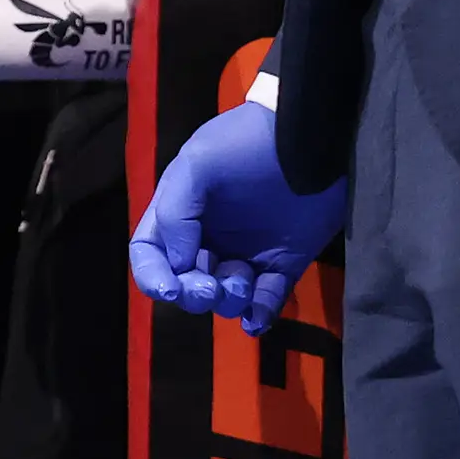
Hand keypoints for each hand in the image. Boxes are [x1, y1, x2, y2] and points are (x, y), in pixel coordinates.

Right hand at [125, 100, 346, 336]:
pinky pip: (264, 304)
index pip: (150, 253)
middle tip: (210, 287)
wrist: (309, 140)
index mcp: (180, 212)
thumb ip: (175, 212)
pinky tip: (258, 317)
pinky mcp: (283, 266)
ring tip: (245, 276)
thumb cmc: (246, 146)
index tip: (169, 289)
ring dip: (228, 300)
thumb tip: (180, 264)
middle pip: (185, 284)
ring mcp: (246, 254)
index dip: (151, 276)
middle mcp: (208, 238)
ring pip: (224, 299)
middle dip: (193, 293)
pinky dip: (258, 317)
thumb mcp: (197, 164)